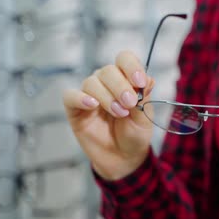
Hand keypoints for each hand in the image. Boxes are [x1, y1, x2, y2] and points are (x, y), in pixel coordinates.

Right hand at [63, 51, 154, 180]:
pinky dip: (80, 98)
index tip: (139, 81)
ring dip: (106, 96)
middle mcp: (106, 83)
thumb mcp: (144, 117)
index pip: (124, 59)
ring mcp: (89, 95)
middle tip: (129, 103)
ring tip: (119, 113)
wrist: (123, 158)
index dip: (131, 66)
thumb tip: (148, 78)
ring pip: (92, 82)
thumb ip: (144, 97)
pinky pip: (70, 96)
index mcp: (125, 79)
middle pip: (108, 70)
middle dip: (120, 86)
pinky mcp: (75, 109)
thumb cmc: (134, 135)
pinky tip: (92, 105)